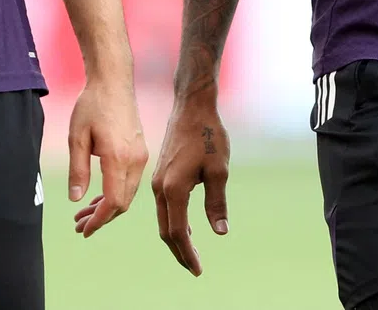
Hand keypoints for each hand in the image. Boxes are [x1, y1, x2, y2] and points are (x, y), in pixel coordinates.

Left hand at [68, 78, 146, 237]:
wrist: (113, 81)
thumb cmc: (92, 104)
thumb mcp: (77, 137)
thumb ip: (78, 170)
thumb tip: (76, 200)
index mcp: (118, 157)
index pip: (113, 202)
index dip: (98, 220)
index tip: (83, 230)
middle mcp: (135, 159)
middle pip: (122, 202)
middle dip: (101, 218)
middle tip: (78, 225)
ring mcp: (141, 155)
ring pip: (127, 193)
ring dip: (108, 207)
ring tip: (84, 214)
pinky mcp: (140, 151)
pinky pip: (130, 181)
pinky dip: (116, 193)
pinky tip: (99, 195)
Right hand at [150, 99, 229, 276]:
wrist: (191, 106)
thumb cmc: (207, 134)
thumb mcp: (218, 170)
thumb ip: (216, 203)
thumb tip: (220, 233)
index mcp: (173, 189)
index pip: (178, 232)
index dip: (188, 254)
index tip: (198, 270)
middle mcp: (159, 187)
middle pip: (165, 230)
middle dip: (179, 251)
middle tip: (194, 267)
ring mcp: (157, 179)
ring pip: (163, 218)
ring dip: (175, 237)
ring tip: (190, 251)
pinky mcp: (160, 172)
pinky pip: (163, 205)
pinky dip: (172, 220)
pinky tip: (185, 225)